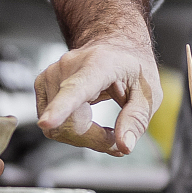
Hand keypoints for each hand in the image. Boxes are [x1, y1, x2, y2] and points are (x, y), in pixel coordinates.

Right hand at [35, 36, 161, 156]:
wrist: (113, 46)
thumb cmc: (132, 68)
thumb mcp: (149, 92)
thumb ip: (137, 119)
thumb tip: (124, 146)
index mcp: (98, 64)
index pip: (76, 89)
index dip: (61, 109)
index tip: (47, 122)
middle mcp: (68, 66)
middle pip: (69, 123)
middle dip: (94, 140)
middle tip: (117, 141)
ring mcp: (50, 75)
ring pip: (58, 129)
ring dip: (84, 137)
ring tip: (105, 130)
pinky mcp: (42, 85)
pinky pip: (53, 126)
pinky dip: (72, 132)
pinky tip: (88, 123)